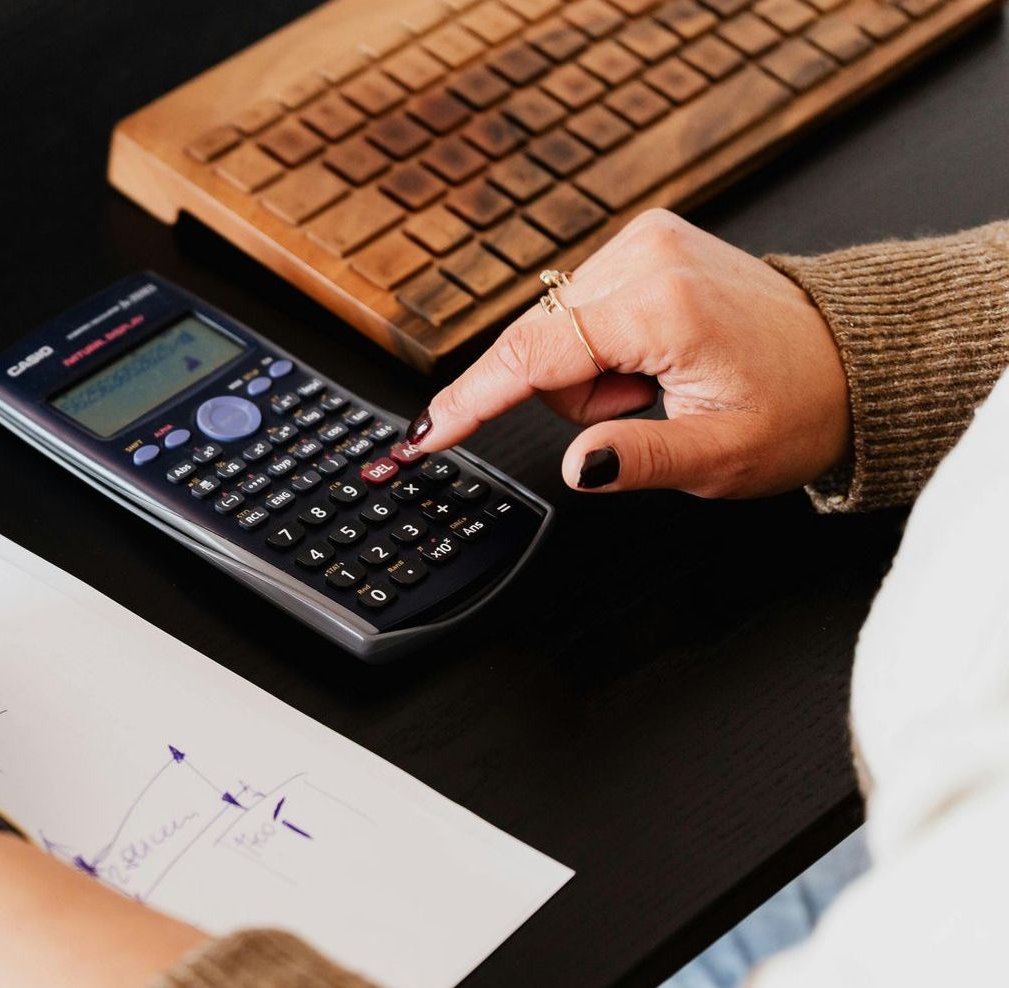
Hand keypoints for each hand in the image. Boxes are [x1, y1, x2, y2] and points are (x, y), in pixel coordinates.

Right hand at [405, 209, 848, 497]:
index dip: (470, 402)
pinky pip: (577, 309)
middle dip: (577, 394)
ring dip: (591, 371)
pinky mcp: (644, 238)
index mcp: (664, 307)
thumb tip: (579, 465)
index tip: (422, 434)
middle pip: (539, 346)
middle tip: (649, 406)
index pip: (533, 356)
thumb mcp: (724, 458)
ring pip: (553, 330)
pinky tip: (654, 354)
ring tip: (659, 381)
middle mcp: (647, 256)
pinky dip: (601, 344)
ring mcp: (644, 239)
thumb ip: (641, 462)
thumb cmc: (797, 406)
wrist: (848, 357)